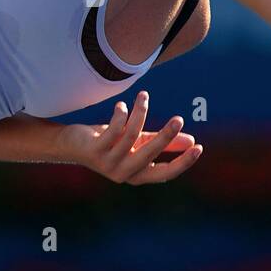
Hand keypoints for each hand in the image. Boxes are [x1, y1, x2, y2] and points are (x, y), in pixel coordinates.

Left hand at [59, 90, 202, 183]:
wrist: (71, 145)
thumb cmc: (108, 143)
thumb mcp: (136, 143)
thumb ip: (159, 141)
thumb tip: (190, 139)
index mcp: (137, 175)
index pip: (165, 174)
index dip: (183, 162)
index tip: (199, 147)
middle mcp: (123, 174)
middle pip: (150, 155)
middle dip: (166, 136)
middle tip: (179, 119)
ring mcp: (108, 164)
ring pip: (131, 137)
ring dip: (139, 113)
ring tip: (144, 96)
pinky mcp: (94, 151)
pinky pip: (113, 130)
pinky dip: (120, 115)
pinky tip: (121, 106)